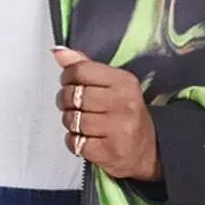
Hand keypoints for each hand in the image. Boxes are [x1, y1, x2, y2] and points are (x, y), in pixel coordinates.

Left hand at [52, 45, 161, 182]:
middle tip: (71, 105)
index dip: (67, 77)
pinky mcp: (108, 151)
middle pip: (74, 95)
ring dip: (69, 122)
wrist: (145, 152)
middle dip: (65, 100)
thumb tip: (59, 52)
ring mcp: (117, 128)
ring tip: (79, 123)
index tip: (68, 82)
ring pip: (73, 119)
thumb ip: (86, 67)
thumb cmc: (125, 115)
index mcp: (124, 82)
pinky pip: (75, 142)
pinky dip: (73, 141)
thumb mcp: (113, 86)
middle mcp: (123, 103)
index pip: (81, 71)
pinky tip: (84, 138)